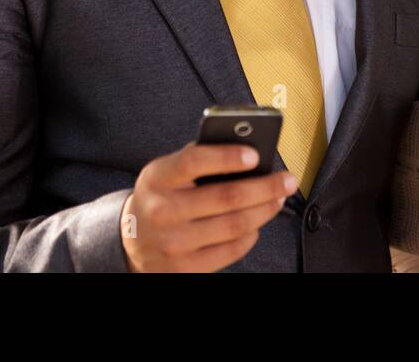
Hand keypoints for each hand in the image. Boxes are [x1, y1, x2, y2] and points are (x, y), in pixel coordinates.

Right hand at [119, 141, 297, 271]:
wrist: (130, 239)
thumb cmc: (160, 196)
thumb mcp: (166, 171)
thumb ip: (198, 158)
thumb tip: (246, 150)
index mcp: (157, 178)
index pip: (194, 162)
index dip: (227, 157)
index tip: (255, 154)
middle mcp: (162, 212)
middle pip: (227, 197)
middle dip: (265, 187)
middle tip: (288, 179)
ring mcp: (174, 243)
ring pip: (236, 225)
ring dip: (265, 209)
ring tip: (278, 198)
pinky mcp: (187, 268)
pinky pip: (232, 249)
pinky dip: (251, 234)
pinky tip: (257, 222)